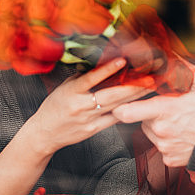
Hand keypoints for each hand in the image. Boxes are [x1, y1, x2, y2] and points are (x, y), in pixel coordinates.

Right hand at [28, 58, 149, 155]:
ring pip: (116, 107)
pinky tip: (139, 104)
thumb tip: (100, 63)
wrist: (44, 133)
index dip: (107, 69)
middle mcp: (81, 106)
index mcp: (72, 92)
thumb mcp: (64, 87)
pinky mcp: (94, 130)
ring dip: (135, 97)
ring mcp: (89, 119)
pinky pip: (114, 119)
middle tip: (149, 78)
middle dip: (132, 87)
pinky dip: (127, 110)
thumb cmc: (54, 107)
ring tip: (149, 88)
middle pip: (111, 95)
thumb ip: (82, 77)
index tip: (122, 60)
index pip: (91, 78)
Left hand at [113, 67, 194, 166]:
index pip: (126, 112)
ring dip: (158, 127)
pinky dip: (167, 141)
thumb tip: (168, 55)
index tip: (121, 102)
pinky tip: (183, 135)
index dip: (120, 106)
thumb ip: (182, 68)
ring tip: (179, 122)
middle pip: (141, 120)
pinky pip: (161, 147)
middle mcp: (161, 131)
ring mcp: (165, 148)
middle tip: (169, 108)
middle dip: (150, 113)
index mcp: (165, 110)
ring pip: (150, 133)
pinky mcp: (170, 160)